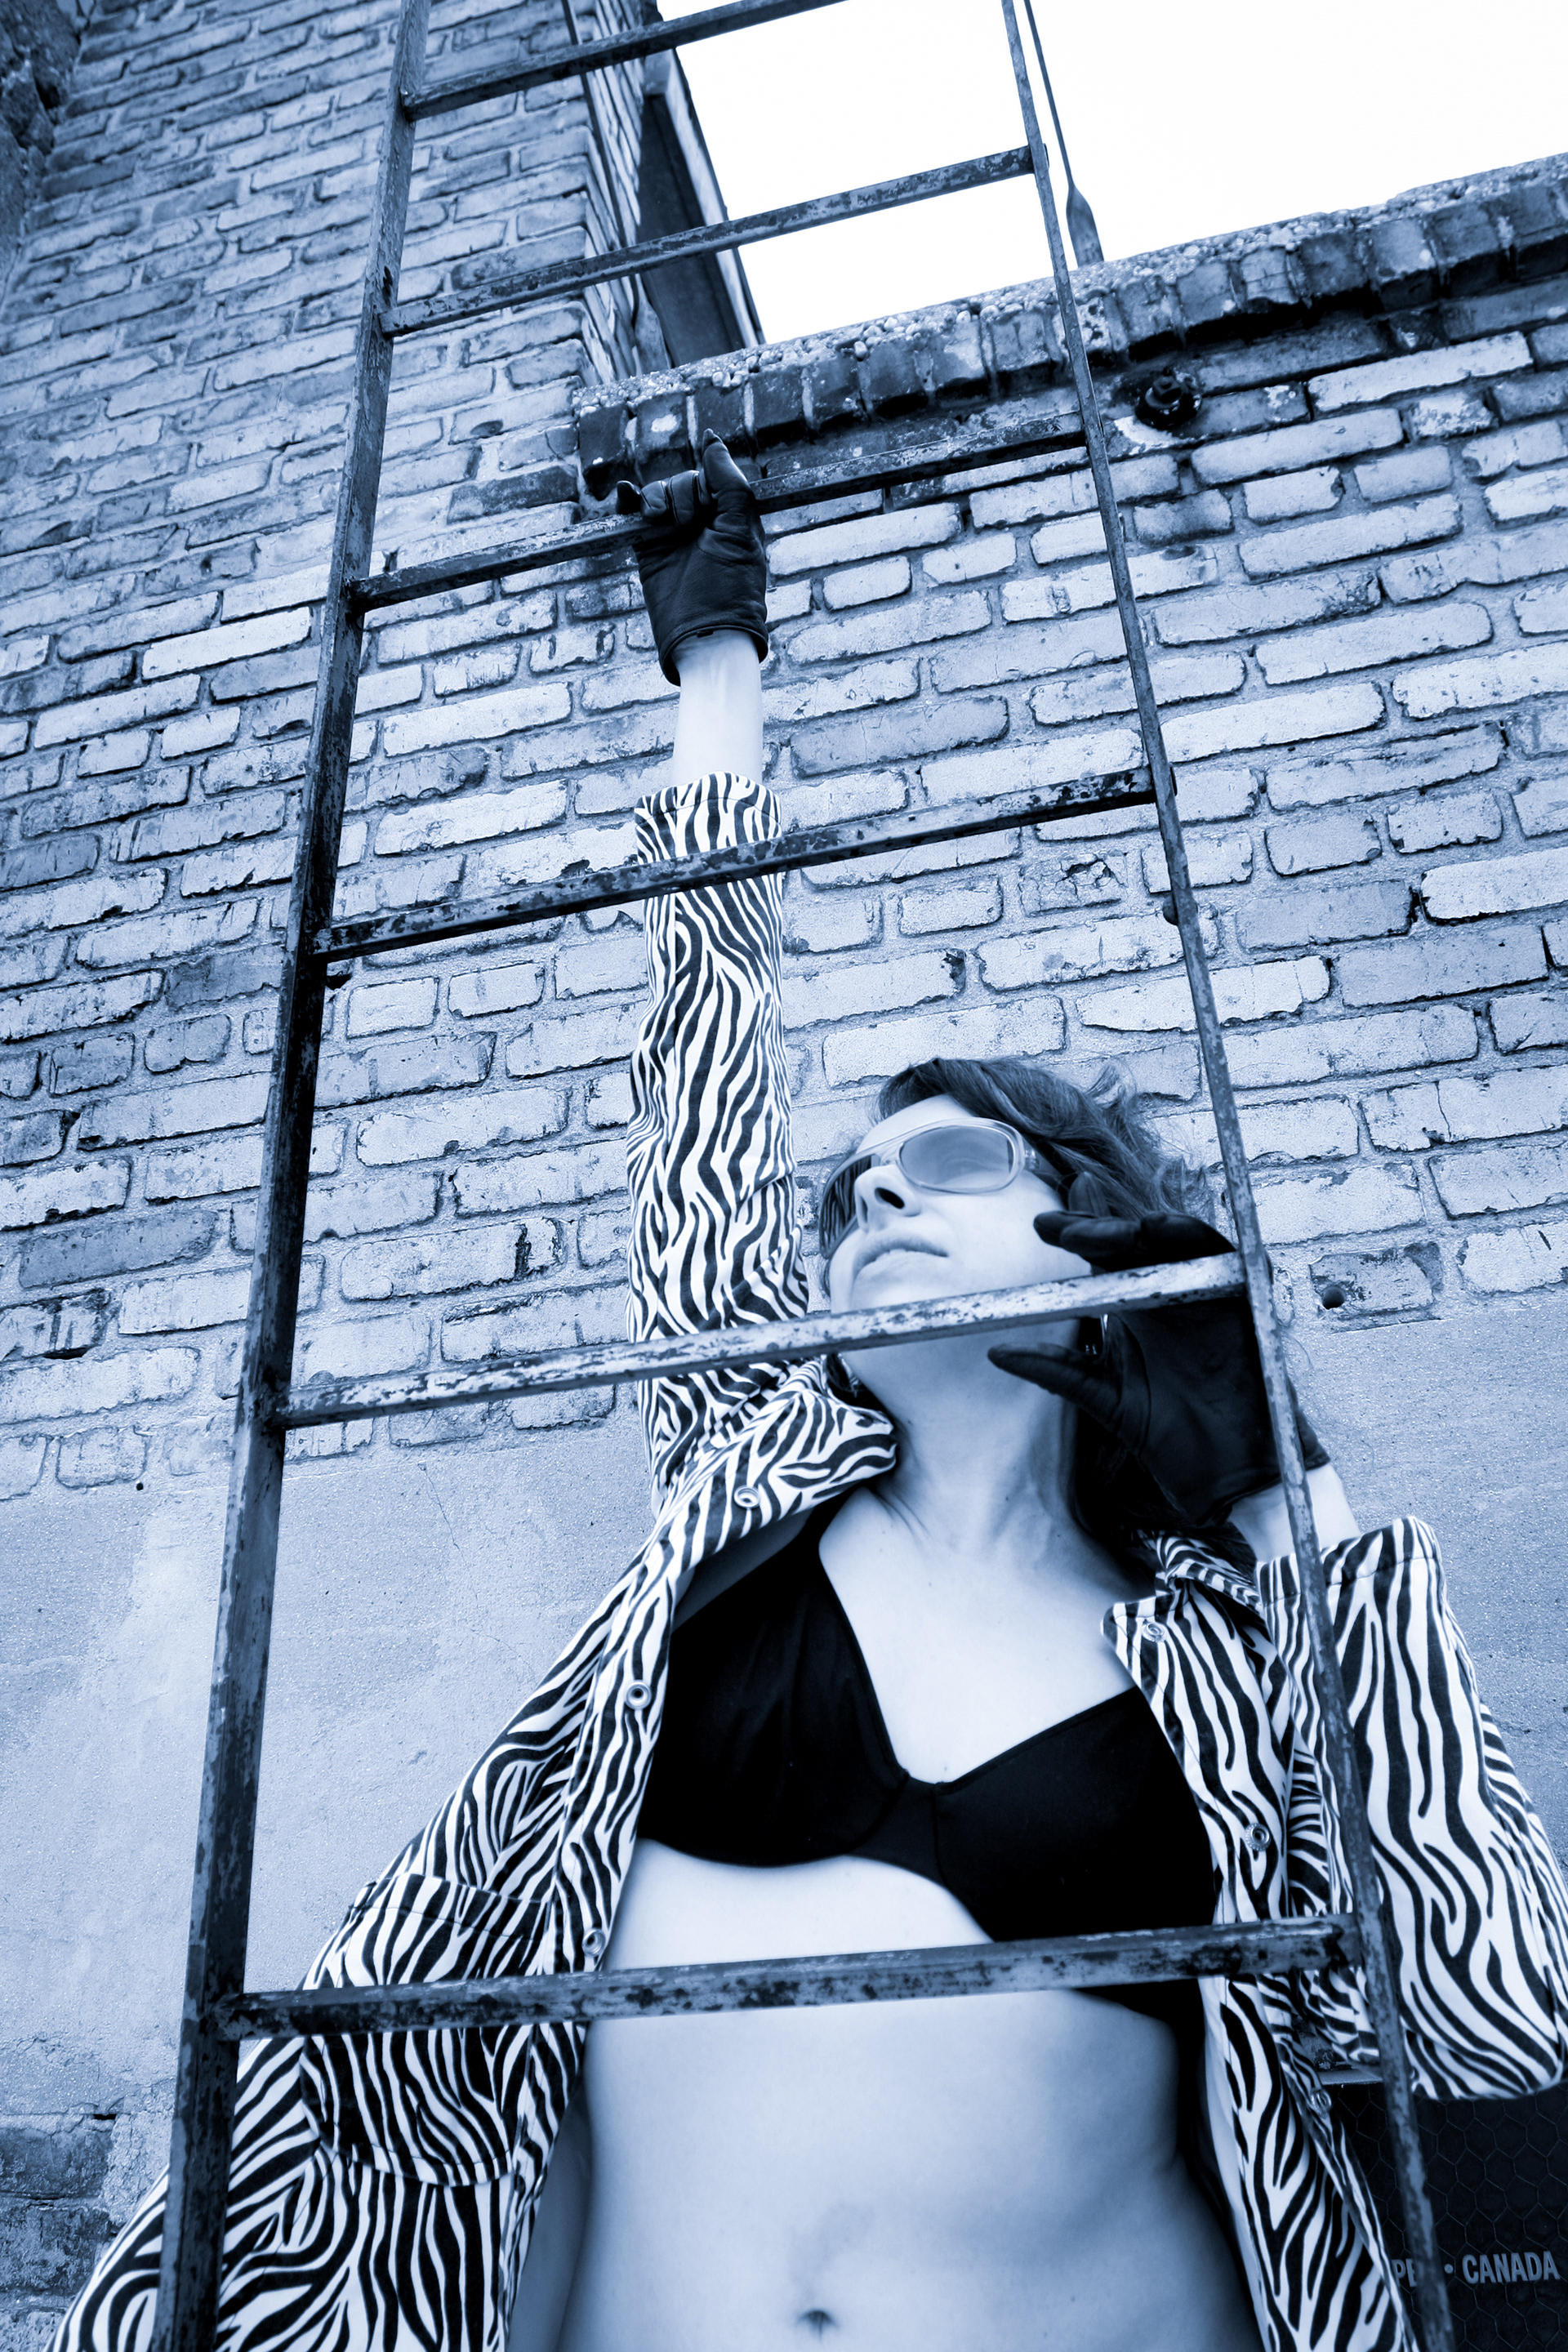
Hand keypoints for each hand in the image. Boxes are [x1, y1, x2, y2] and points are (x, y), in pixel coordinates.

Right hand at [616, 431, 767, 685]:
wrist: (703, 635)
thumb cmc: (731, 588)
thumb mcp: (739, 531)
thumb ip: (729, 484)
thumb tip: (711, 439)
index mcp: (729, 517)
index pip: (712, 477)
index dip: (706, 483)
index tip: (708, 508)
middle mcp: (702, 523)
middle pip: (683, 482)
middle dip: (683, 495)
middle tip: (689, 526)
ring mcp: (673, 535)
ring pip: (658, 494)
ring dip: (658, 498)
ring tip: (661, 522)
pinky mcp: (648, 548)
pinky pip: (632, 514)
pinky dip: (628, 501)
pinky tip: (625, 495)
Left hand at [988, 1176, 1327, 1528]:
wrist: (1227, 1478)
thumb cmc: (1172, 1437)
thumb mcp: (1106, 1399)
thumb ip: (1059, 1370)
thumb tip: (999, 1353)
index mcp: (1138, 1309)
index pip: (1105, 1256)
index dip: (1076, 1232)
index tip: (1041, 1224)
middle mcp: (1171, 1293)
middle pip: (1133, 1242)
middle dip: (1095, 1227)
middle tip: (1059, 1228)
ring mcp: (1208, 1295)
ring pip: (1175, 1242)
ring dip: (1137, 1230)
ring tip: (1098, 1232)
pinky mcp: (1246, 1304)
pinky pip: (1225, 1259)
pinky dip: (1194, 1242)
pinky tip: (1161, 1232)